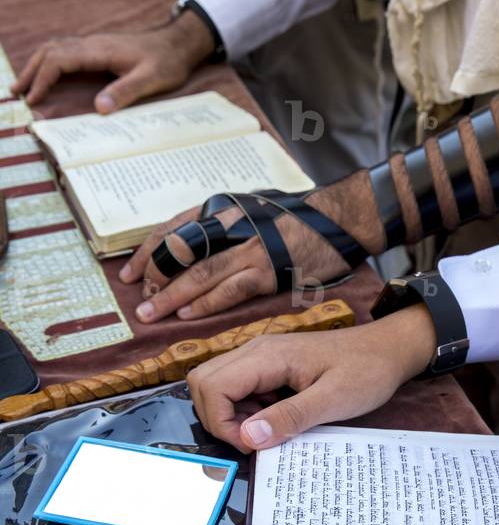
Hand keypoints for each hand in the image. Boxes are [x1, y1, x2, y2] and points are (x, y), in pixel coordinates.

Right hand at [11, 10, 214, 110]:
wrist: (178, 43)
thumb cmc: (167, 62)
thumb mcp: (151, 80)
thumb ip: (126, 91)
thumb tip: (99, 108)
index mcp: (100, 50)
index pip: (60, 60)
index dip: (43, 79)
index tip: (33, 98)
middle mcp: (93, 43)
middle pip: (50, 51)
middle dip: (31, 72)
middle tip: (17, 94)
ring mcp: (94, 44)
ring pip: (55, 48)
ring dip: (37, 65)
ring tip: (24, 85)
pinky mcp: (99, 48)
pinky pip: (65, 50)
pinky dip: (49, 61)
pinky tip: (46, 73)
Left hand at [119, 202, 348, 322]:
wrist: (341, 216)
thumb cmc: (298, 216)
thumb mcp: (252, 209)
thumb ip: (224, 226)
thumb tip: (197, 247)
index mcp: (222, 208)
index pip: (172, 228)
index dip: (147, 253)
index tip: (131, 273)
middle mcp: (230, 224)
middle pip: (179, 252)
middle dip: (154, 279)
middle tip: (140, 303)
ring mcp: (249, 247)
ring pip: (199, 273)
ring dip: (171, 296)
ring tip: (151, 314)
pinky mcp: (269, 269)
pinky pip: (230, 289)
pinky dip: (206, 304)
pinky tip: (189, 316)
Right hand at [187, 305, 435, 451]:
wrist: (388, 349)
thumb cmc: (367, 371)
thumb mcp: (334, 399)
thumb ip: (290, 417)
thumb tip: (248, 438)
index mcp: (267, 356)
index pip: (212, 387)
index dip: (221, 423)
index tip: (252, 446)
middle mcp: (256, 351)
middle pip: (203, 383)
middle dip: (217, 419)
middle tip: (252, 442)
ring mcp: (260, 356)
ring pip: (216, 385)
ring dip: (230, 415)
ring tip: (267, 431)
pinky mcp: (269, 365)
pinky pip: (238, 387)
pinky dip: (245, 410)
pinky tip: (275, 420)